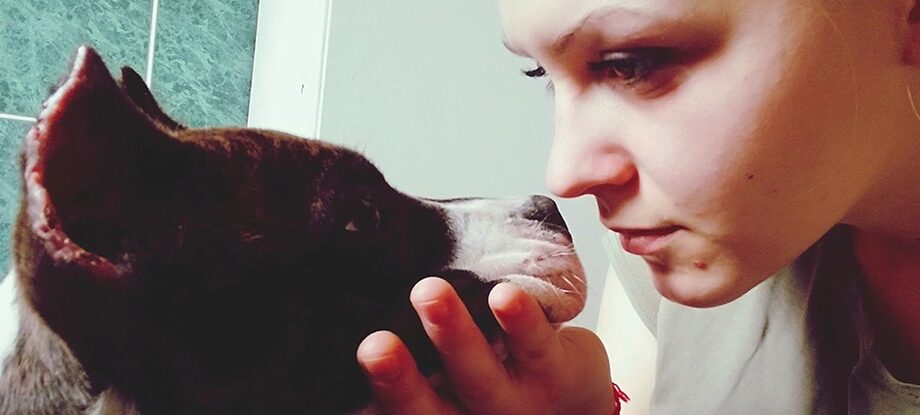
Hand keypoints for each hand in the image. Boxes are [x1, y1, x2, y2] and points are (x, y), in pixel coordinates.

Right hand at [356, 277, 614, 414]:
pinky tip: (504, 294)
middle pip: (433, 405)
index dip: (380, 389)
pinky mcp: (558, 372)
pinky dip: (520, 320)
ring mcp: (517, 401)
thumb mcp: (453, 385)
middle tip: (375, 344)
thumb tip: (347, 313)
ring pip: (481, 372)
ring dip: (454, 334)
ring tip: (429, 293)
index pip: (404, 409)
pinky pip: (538, 346)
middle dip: (400, 377)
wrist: (575, 406)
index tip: (356, 358)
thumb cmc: (496, 384)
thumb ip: (415, 365)